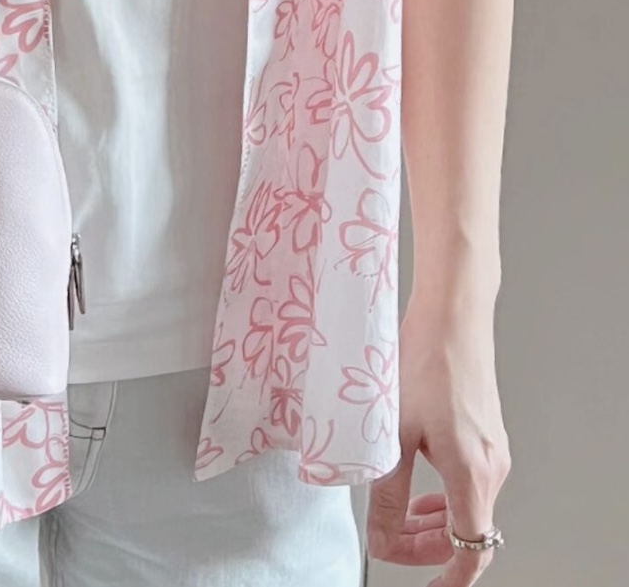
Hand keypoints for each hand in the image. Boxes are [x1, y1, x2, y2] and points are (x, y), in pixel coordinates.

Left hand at [366, 296, 510, 584]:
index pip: (470, 551)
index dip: (446, 576)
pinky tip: (416, 488)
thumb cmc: (423, 359)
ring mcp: (493, 450)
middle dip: (428, 548)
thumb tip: (380, 535)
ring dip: (434, 522)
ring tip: (397, 519)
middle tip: (391, 545)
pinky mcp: (487, 434)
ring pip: (469, 509)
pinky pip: (471, 484)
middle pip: (469, 534)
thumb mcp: (393, 431)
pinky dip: (444, 497)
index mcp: (472, 472)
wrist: (452, 313)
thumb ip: (386, 490)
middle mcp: (492, 466)